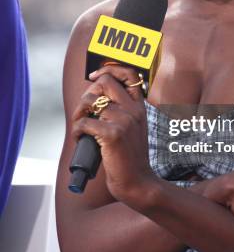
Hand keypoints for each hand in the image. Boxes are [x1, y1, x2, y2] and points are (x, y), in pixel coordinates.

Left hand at [71, 65, 155, 202]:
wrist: (137, 182)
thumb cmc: (130, 158)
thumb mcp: (134, 129)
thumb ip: (122, 112)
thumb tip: (95, 98)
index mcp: (139, 107)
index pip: (130, 74)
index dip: (109, 69)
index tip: (95, 77)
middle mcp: (133, 110)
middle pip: (105, 82)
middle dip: (88, 92)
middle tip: (85, 110)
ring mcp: (124, 121)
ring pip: (91, 102)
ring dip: (78, 112)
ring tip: (80, 126)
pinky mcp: (113, 134)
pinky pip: (84, 122)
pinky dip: (76, 130)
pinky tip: (79, 138)